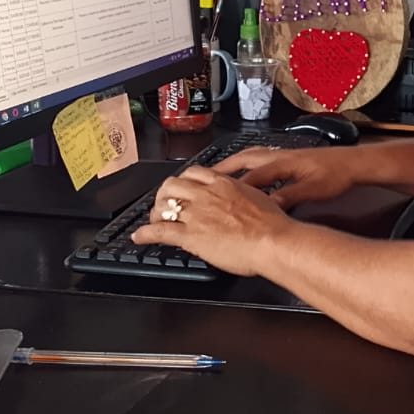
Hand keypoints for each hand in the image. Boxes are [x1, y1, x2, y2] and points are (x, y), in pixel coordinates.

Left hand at [131, 166, 293, 275]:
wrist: (272, 240)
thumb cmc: (272, 224)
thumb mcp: (258, 198)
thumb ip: (242, 196)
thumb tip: (240, 201)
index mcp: (223, 183)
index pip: (192, 173)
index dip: (182, 181)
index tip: (182, 188)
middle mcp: (206, 194)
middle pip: (171, 185)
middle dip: (164, 195)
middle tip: (164, 205)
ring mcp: (196, 214)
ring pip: (162, 206)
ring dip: (154, 214)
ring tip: (154, 221)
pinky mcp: (190, 235)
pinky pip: (159, 231)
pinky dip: (145, 234)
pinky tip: (140, 237)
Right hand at [214, 147, 356, 209]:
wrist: (353, 163)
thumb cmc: (336, 175)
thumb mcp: (314, 190)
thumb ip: (291, 197)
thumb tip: (269, 206)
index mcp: (282, 163)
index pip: (250, 177)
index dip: (231, 189)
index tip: (214, 199)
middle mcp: (278, 156)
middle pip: (243, 159)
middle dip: (222, 169)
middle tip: (202, 179)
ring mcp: (281, 155)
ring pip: (249, 156)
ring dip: (232, 164)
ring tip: (215, 174)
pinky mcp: (287, 158)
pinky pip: (258, 159)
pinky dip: (245, 164)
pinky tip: (244, 174)